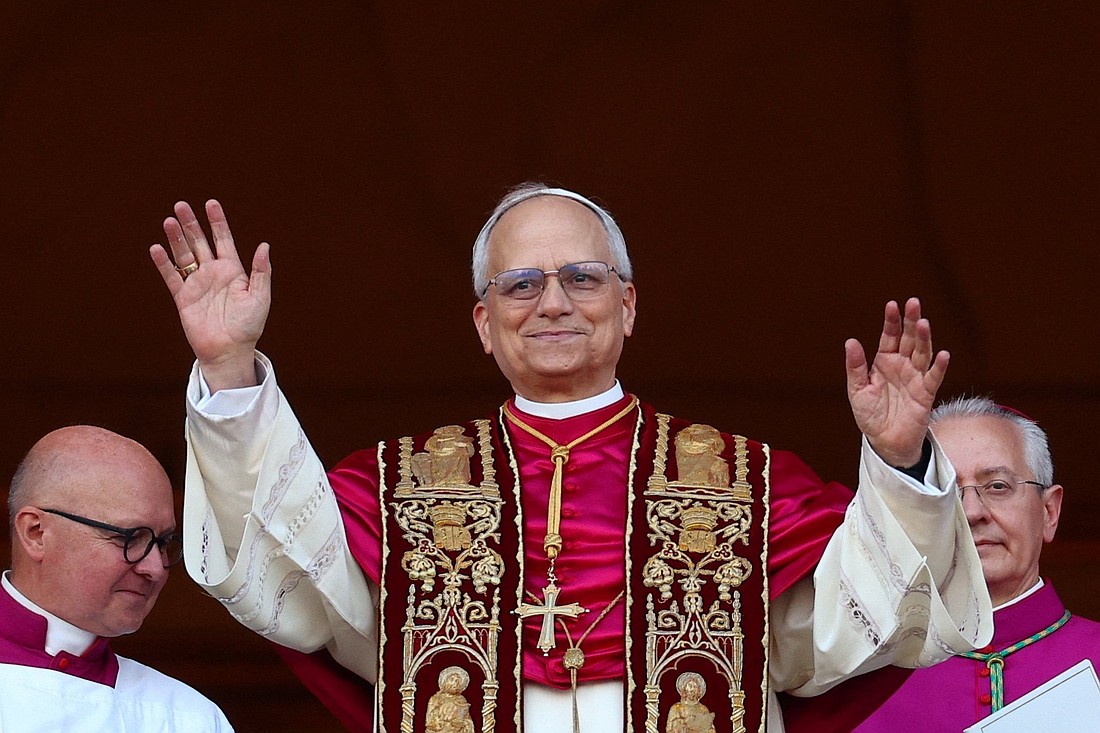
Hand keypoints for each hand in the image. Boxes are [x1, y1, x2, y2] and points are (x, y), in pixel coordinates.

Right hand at [149, 200, 270, 391]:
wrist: (230, 351)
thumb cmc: (249, 326)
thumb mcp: (260, 297)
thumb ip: (262, 271)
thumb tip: (264, 245)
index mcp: (233, 270)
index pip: (223, 240)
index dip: (217, 222)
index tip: (211, 204)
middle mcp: (213, 273)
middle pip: (199, 242)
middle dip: (191, 224)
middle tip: (181, 205)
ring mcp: (197, 284)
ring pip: (184, 256)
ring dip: (176, 239)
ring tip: (169, 221)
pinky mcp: (183, 298)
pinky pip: (171, 277)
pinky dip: (163, 264)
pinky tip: (156, 248)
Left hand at [844, 298, 948, 467]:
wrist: (884, 441)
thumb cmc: (870, 414)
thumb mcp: (857, 390)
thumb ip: (855, 367)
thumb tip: (850, 341)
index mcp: (884, 361)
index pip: (889, 336)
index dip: (891, 321)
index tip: (892, 305)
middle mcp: (902, 365)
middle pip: (908, 339)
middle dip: (911, 321)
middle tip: (913, 303)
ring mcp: (915, 378)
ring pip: (922, 353)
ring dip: (924, 338)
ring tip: (924, 323)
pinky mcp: (925, 394)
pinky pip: (933, 377)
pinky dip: (939, 366)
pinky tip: (943, 354)